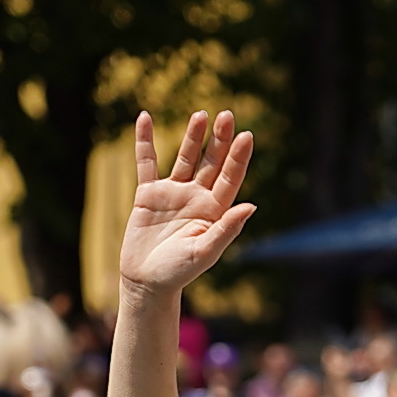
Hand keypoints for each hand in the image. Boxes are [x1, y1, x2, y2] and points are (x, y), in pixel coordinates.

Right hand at [120, 110, 255, 297]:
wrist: (147, 282)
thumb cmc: (179, 273)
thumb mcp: (205, 252)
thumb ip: (227, 229)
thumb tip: (252, 206)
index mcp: (214, 211)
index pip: (230, 178)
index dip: (238, 158)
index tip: (247, 136)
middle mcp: (197, 198)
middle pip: (211, 163)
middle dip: (219, 140)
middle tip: (227, 115)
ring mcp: (173, 193)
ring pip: (185, 158)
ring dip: (193, 137)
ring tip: (201, 114)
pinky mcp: (148, 193)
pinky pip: (146, 162)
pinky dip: (145, 141)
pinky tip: (144, 118)